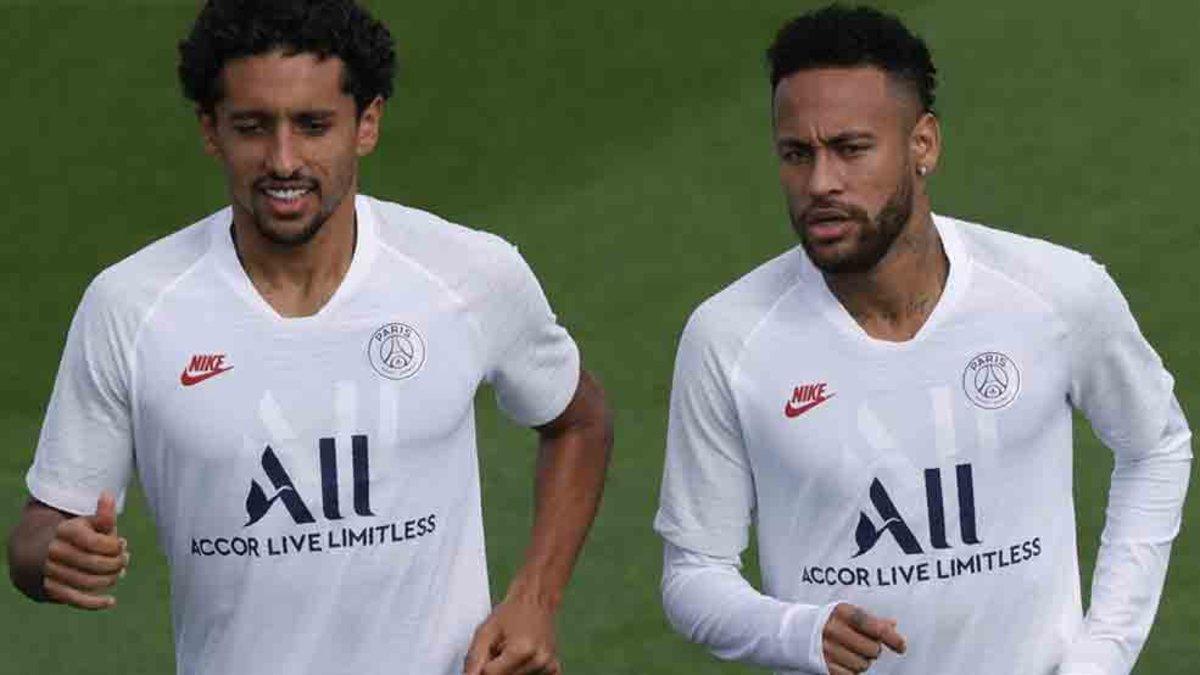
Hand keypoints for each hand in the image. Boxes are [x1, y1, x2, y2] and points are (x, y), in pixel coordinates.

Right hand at [42, 492, 129, 609]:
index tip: (122, 544)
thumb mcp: (88, 523)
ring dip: (110, 580)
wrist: (39, 553)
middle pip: (94, 563)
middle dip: (116, 564)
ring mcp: (52, 572)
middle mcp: (55, 551)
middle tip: (124, 560)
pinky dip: (96, 603)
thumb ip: (103, 514)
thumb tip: (108, 495)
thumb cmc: (75, 536)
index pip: (95, 541)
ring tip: (119, 573)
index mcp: (65, 531)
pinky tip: (111, 601)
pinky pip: (76, 600)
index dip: (115, 546)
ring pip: (88, 582)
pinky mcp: (52, 589)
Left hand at [463, 596, 560, 674]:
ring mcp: (549, 667)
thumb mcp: (486, 631)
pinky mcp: (554, 670)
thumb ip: (474, 659)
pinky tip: (522, 660)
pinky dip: (522, 672)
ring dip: (509, 671)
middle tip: (500, 652)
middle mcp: (539, 661)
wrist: (536, 600)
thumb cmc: (512, 612)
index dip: (484, 666)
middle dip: (497, 669)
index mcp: (522, 650)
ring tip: (511, 654)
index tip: (488, 654)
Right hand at [822, 603, 905, 673]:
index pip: (874, 627)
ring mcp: (828, 649)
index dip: (892, 638)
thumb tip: (892, 625)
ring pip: (863, 665)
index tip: (901, 646)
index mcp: (842, 612)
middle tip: (864, 645)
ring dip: (862, 661)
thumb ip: (871, 620)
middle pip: (872, 649)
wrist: (796, 630)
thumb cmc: (830, 621)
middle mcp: (834, 630)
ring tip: (852, 652)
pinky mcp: (823, 665)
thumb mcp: (847, 614)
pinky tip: (844, 660)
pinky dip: (851, 671)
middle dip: (873, 649)